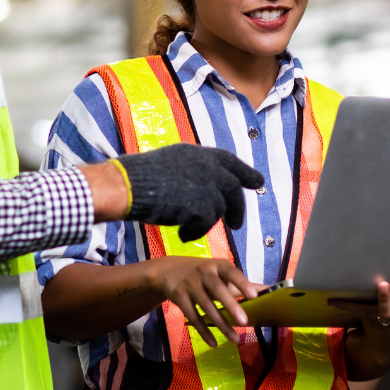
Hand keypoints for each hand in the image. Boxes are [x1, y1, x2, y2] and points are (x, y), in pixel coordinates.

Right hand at [117, 144, 264, 240]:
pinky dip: (195, 232)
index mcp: (200, 154)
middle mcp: (208, 168)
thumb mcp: (174, 161)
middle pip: (234, 189)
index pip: (230, 162)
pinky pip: (205, 224)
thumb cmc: (143, 176)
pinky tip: (183, 235)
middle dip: (237, 208)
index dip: (246, 173)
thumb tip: (209, 182)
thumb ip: (194, 169)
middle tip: (236, 224)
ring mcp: (207, 186)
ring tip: (191, 230)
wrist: (131, 186)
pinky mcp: (201, 206)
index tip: (258, 182)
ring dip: (208, 222)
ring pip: (219, 209)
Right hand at [148, 255, 266, 346]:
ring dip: (221, 324)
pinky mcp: (179, 297)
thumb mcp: (221, 273)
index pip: (231, 273)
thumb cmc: (204, 273)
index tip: (254, 295)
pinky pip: (193, 316)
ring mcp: (190, 285)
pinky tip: (214, 343)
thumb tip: (269, 289)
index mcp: (218, 266)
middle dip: (230, 305)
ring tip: (235, 339)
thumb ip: (243, 283)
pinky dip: (204, 331)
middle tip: (244, 322)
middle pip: (217, 289)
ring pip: (206, 306)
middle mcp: (204, 273)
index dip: (242, 283)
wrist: (168, 271)